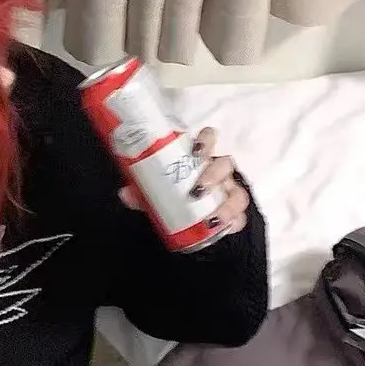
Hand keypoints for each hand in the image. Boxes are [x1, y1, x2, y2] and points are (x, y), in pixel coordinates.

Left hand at [119, 127, 248, 234]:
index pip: (209, 139)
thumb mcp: (155, 194)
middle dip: (213, 175)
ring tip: (210, 217)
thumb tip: (124, 193)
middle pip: (225, 164)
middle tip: (196, 190)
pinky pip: (240, 216)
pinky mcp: (236, 214)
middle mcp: (218, 172)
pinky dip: (232, 222)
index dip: (206, 140)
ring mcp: (230, 192)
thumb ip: (142, 193)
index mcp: (200, 160)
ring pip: (238, 192)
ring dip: (226, 204)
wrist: (189, 225)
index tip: (195, 151)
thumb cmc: (174, 197)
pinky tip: (219, 226)